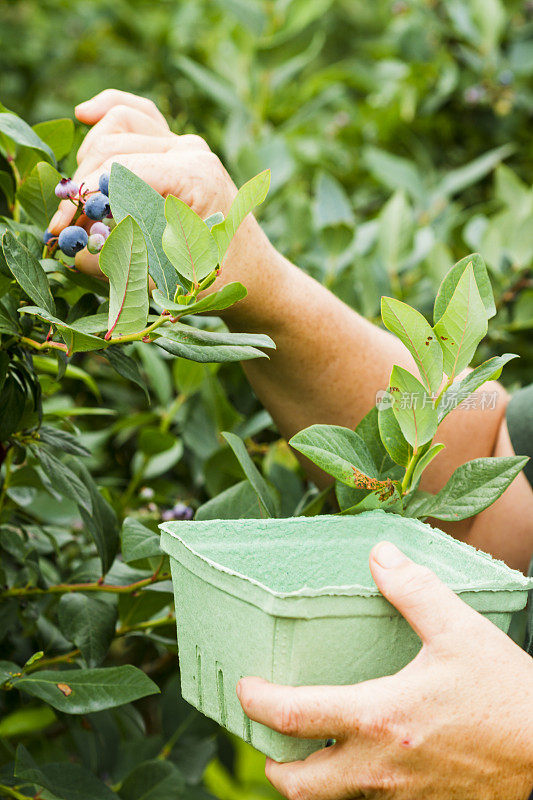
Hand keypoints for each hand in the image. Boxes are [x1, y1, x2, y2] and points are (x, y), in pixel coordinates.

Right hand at [48, 89, 243, 278]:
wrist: (251, 273)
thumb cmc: (216, 279)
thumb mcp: (168, 276)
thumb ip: (122, 260)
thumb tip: (74, 248)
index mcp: (195, 176)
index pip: (119, 171)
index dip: (83, 198)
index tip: (60, 230)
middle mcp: (191, 150)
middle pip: (112, 146)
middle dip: (82, 184)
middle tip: (66, 226)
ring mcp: (186, 143)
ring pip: (118, 125)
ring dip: (90, 159)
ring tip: (82, 202)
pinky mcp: (179, 146)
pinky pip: (140, 114)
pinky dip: (110, 110)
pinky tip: (84, 114)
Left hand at [238, 542, 532, 799]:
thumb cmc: (506, 697)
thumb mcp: (459, 630)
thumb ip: (414, 591)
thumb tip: (380, 556)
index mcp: (380, 718)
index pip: (296, 717)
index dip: (259, 702)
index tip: (247, 686)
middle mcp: (380, 767)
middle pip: (300, 786)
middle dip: (274, 766)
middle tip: (270, 739)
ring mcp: (402, 797)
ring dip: (311, 782)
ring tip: (311, 753)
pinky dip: (352, 789)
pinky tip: (366, 761)